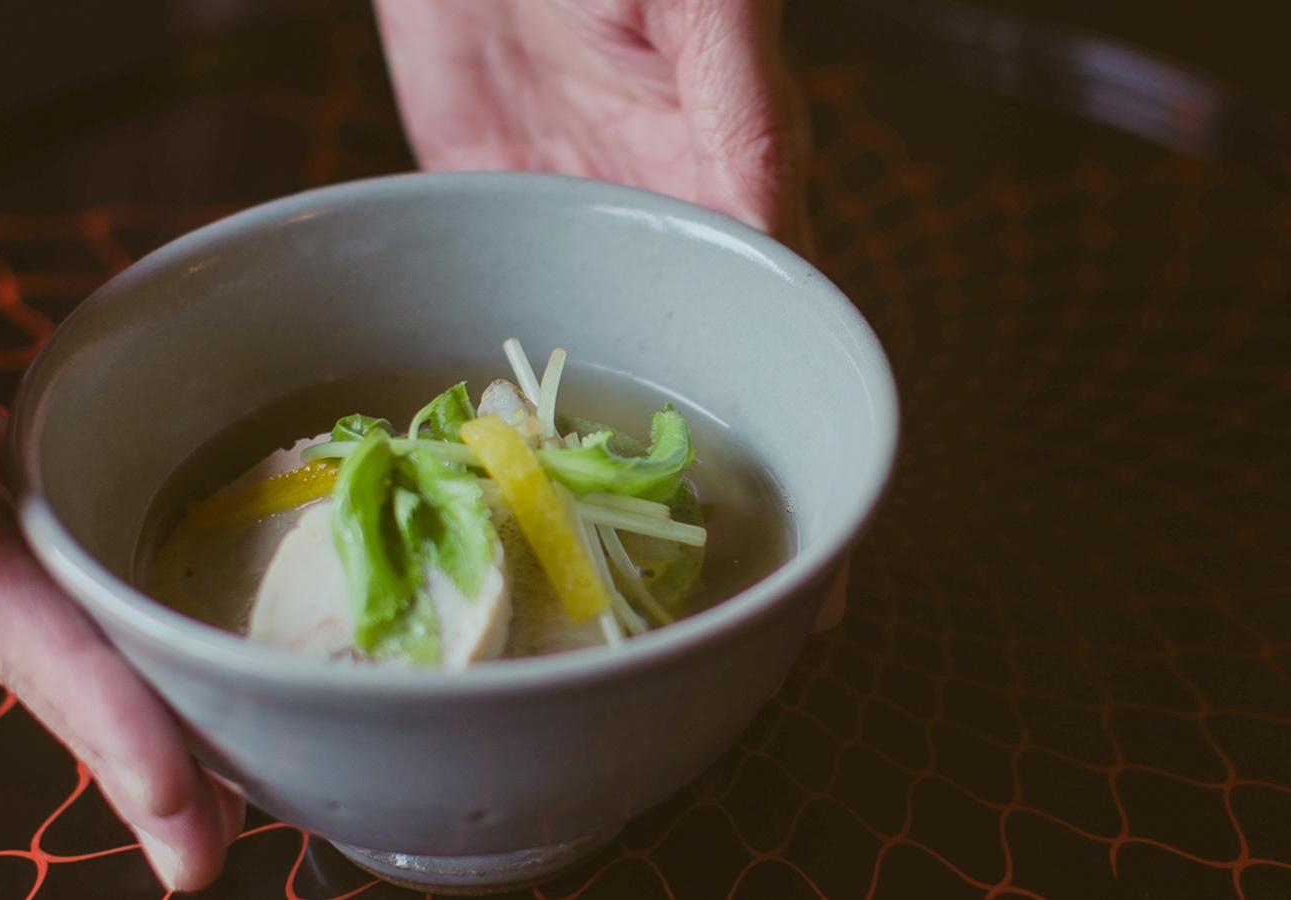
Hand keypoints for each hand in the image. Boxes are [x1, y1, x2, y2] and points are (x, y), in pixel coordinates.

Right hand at [0, 221, 240, 890]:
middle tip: (209, 846)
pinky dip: (82, 564)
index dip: (104, 723)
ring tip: (196, 752)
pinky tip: (130, 576)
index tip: (184, 817)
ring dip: (112, 666)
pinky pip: (24, 506)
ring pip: (33, 587)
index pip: (14, 622)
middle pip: (32, 638)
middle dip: (123, 742)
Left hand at [380, 0, 845, 628]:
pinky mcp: (483, 184)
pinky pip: (489, 302)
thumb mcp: (701, 5)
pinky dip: (481, 380)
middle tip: (698, 629)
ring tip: (579, 585)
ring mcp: (572, 208)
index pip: (788, 340)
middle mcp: (663, 212)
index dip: (807, 461)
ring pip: (590, 360)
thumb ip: (746, 108)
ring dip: (589, 465)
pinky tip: (468, 459)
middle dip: (705, 506)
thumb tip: (779, 232)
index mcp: (739, 177)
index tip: (823, 579)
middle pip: (693, 378)